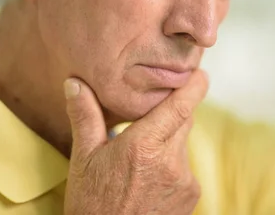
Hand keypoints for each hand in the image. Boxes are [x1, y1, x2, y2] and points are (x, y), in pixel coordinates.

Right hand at [63, 70, 207, 214]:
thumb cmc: (92, 204)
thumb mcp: (83, 159)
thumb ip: (85, 116)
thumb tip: (75, 82)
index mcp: (144, 146)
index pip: (181, 107)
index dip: (194, 86)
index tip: (200, 72)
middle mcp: (171, 161)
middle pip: (184, 120)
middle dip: (171, 113)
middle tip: (148, 118)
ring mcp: (185, 180)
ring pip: (183, 143)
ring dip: (168, 141)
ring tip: (140, 158)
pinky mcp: (192, 195)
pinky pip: (185, 166)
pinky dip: (172, 163)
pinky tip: (149, 178)